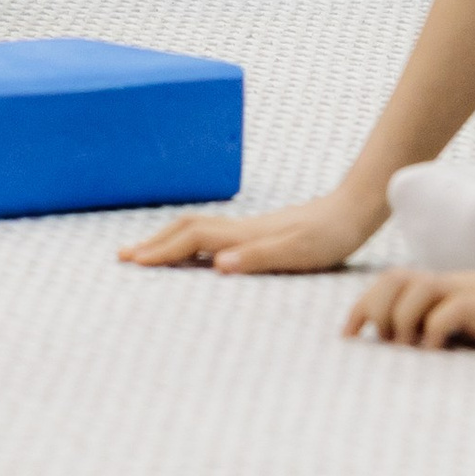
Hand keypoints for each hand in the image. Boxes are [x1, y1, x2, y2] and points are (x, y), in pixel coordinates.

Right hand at [120, 189, 380, 273]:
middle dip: (152, 243)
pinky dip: (188, 241)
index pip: (190, 239)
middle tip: (123, 257)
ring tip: (146, 252)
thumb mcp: (298, 253)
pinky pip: (210, 235)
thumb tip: (218, 265)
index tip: (133, 262)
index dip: (161, 251)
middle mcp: (239, 229)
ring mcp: (247, 228)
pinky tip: (192, 251)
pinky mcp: (257, 232)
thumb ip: (258, 257)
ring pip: (195, 229)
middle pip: (184, 228)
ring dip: (166, 239)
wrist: (351, 210)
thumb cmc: (328, 237)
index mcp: (243, 235)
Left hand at [341, 256, 474, 350]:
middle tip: (382, 344)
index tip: (347, 336)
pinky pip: (446, 313)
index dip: (363, 306)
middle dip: (375, 312)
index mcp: (440, 288)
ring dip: (400, 321)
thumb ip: (447, 329)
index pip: (388, 283)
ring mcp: (464, 293)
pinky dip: (433, 333)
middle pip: (391, 282)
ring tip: (407, 349)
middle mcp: (446, 286)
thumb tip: (416, 357)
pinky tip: (435, 352)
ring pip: (412, 292)